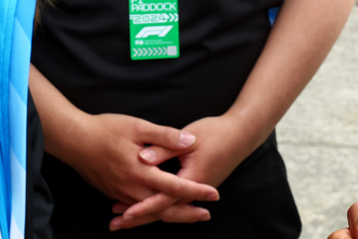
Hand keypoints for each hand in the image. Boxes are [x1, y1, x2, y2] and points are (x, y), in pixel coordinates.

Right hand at [63, 112, 218, 213]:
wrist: (74, 140)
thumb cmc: (106, 129)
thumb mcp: (138, 126)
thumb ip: (165, 136)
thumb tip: (190, 141)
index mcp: (141, 172)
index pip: (175, 187)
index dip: (196, 192)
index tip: (214, 194)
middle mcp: (132, 188)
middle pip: (164, 209)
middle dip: (187, 213)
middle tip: (206, 214)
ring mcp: (120, 193)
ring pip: (150, 211)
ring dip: (170, 215)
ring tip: (188, 214)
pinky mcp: (113, 192)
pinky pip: (135, 208)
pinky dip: (150, 212)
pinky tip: (158, 210)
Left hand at [110, 113, 259, 229]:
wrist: (241, 134)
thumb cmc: (216, 132)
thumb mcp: (188, 138)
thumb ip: (163, 147)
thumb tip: (141, 158)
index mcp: (192, 179)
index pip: (163, 200)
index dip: (143, 207)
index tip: (124, 214)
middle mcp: (194, 190)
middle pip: (164, 211)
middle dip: (140, 218)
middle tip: (115, 225)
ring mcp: (197, 190)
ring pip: (168, 208)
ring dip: (146, 214)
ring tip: (123, 219)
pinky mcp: (197, 186)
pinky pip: (174, 201)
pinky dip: (157, 205)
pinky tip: (143, 204)